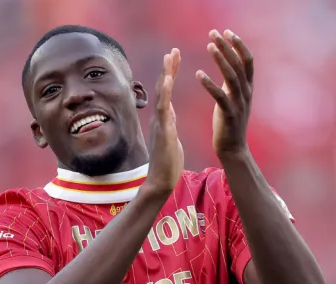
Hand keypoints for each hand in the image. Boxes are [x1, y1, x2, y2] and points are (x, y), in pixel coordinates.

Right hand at [140, 48, 183, 197]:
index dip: (171, 73)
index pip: (168, 91)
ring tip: (169, 57)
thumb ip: (169, 122)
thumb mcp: (171, 137)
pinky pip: (163, 109)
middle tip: (173, 50)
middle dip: (169, 69)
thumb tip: (170, 111)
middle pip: (164, 88)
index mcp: (165, 118)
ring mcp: (160, 123)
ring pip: (162, 94)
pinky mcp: (162, 131)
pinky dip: (165, 93)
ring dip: (166, 75)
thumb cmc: (167, 163)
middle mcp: (160, 118)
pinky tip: (168, 80)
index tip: (176, 57)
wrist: (161, 181)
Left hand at [197, 29, 253, 159]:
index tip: (227, 32)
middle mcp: (246, 93)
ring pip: (232, 77)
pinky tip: (198, 74)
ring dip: (220, 60)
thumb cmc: (230, 122)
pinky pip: (220, 96)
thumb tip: (229, 62)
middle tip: (214, 33)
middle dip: (227, 46)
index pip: (247, 61)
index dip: (238, 45)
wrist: (233, 149)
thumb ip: (233, 81)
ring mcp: (239, 104)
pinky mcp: (229, 114)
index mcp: (248, 88)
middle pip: (239, 64)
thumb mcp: (234, 97)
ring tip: (209, 46)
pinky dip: (209, 84)